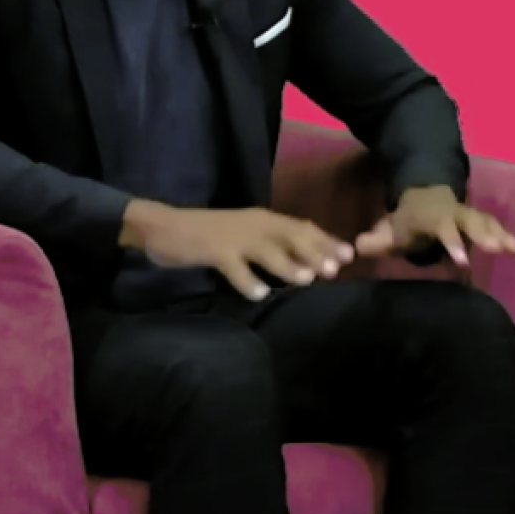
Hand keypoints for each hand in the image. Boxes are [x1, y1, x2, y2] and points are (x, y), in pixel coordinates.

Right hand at [126, 201, 354, 301]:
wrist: (164, 226)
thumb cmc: (210, 234)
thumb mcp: (246, 235)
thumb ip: (273, 245)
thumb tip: (307, 263)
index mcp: (264, 219)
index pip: (302, 227)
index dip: (326, 240)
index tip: (350, 255)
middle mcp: (254, 224)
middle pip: (291, 236)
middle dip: (315, 252)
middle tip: (335, 270)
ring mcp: (233, 237)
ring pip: (267, 249)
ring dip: (287, 264)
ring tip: (306, 280)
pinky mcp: (213, 250)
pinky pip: (233, 267)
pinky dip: (246, 280)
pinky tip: (258, 294)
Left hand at [355, 185, 514, 267]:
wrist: (427, 194)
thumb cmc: (409, 219)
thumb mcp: (390, 228)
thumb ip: (376, 239)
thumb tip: (356, 248)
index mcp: (434, 217)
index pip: (443, 229)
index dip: (452, 243)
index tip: (462, 261)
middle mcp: (458, 214)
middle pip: (474, 223)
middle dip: (487, 235)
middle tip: (499, 248)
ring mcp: (473, 218)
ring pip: (492, 226)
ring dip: (507, 239)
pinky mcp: (486, 226)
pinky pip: (503, 233)